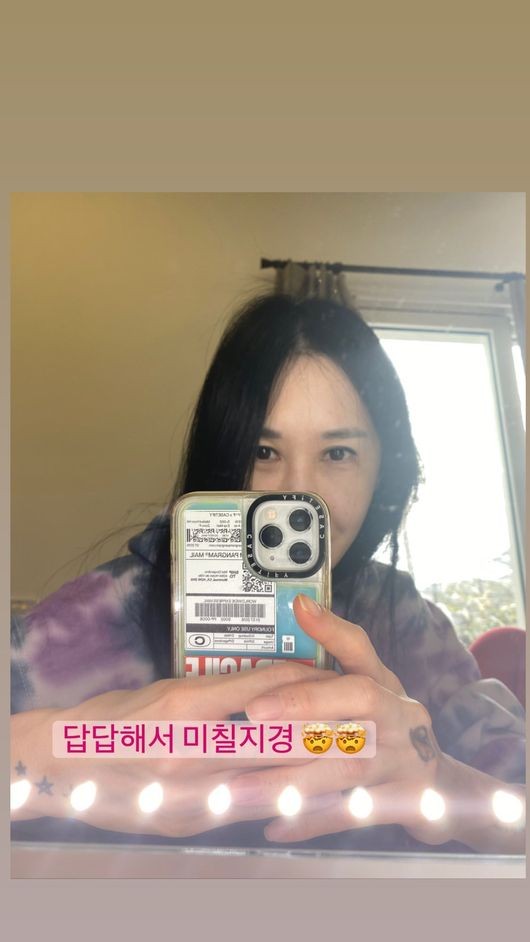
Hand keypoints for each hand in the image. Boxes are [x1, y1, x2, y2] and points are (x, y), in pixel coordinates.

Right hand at [11, 660, 331, 838]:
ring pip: (269, 777)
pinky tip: (308, 794)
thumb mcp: (163, 691)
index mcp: (183, 706)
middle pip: (275, 737)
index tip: (328, 674)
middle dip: (323, 728)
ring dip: (314, 768)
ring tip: (351, 757)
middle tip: (362, 718)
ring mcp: (191, 790)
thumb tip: (263, 690)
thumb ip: (214, 693)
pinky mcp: (190, 819)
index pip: (259, 691)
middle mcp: (190, 750)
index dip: (300, 683)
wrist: (64, 765)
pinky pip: (248, 807)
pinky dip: (282, 798)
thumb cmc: (111, 720)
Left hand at [228, 595, 449, 844]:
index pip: (360, 650)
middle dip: (303, 704)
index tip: (298, 610)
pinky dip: (313, 821)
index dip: (330, 632)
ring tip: (241, 785)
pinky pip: (353, 813)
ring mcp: (408, 759)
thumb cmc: (389, 732)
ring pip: (349, 765)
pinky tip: (274, 825)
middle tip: (252, 714)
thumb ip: (335, 655)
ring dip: (293, 776)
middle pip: (357, 700)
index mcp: (387, 685)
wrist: (444, 791)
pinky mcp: (408, 802)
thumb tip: (297, 605)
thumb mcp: (372, 691)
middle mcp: (400, 715)